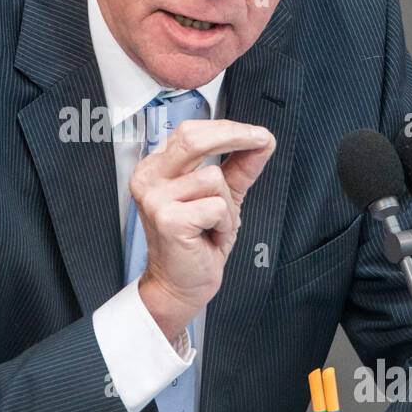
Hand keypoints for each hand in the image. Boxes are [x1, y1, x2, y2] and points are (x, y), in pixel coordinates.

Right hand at [133, 119, 275, 338]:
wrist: (181, 284)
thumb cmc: (195, 242)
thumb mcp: (223, 196)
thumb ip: (239, 167)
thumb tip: (262, 141)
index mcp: (155, 167)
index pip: (190, 131)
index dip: (227, 127)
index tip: (257, 133)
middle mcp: (149, 179)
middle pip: (194, 138)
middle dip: (235, 136)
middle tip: (262, 140)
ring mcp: (155, 199)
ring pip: (213, 178)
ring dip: (227, 205)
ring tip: (214, 224)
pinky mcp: (168, 220)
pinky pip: (216, 206)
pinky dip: (224, 223)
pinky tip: (210, 236)